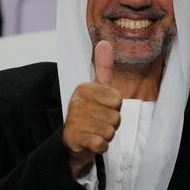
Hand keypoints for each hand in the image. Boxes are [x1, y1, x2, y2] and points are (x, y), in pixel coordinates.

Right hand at [62, 41, 121, 176]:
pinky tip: (91, 142)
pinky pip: (102, 143)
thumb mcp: (97, 89)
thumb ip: (103, 67)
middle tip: (98, 123)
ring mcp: (75, 121)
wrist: (72, 142)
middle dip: (111, 123)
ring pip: (110, 131)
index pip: (117, 100)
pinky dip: (100, 146)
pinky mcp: (75, 139)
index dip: (114, 108)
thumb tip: (105, 42)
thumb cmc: (89, 114)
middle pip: (116, 117)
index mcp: (83, 88)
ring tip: (94, 132)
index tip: (102, 109)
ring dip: (106, 135)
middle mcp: (77, 102)